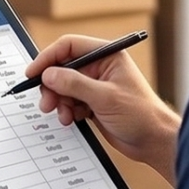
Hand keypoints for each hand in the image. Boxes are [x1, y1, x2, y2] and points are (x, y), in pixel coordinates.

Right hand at [28, 34, 179, 178]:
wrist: (154, 142)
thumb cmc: (142, 115)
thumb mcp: (105, 97)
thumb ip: (74, 83)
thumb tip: (48, 74)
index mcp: (107, 56)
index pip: (69, 46)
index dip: (48, 57)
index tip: (34, 72)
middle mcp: (99, 68)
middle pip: (62, 68)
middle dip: (52, 85)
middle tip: (47, 101)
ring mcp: (95, 86)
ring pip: (63, 86)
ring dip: (58, 101)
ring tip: (62, 114)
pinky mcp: (92, 102)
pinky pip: (69, 101)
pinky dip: (66, 110)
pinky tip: (71, 119)